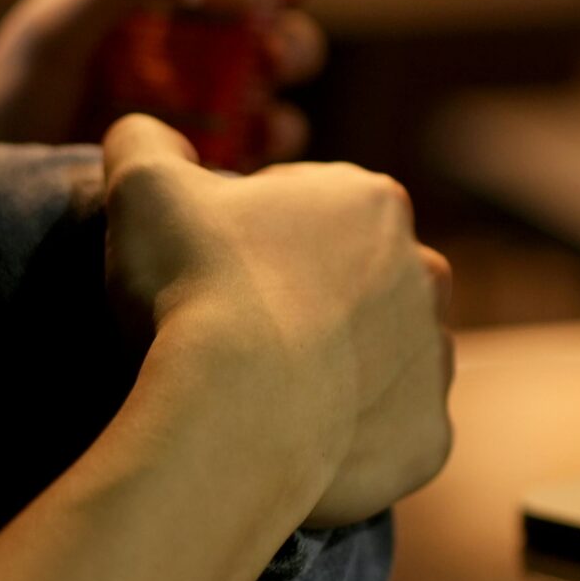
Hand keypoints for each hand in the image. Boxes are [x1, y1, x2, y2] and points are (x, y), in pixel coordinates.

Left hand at [0, 0, 328, 163]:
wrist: (1, 181)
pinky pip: (279, 126)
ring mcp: (216, 78)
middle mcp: (195, 17)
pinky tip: (255, 131)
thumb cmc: (15, 90)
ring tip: (266, 64)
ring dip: (292, 49)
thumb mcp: (55, 27)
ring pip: (290, 47)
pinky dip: (279, 126)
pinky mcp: (226, 140)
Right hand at [100, 114, 454, 530]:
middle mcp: (425, 273)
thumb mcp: (144, 187)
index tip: (208, 269)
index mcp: (372, 201)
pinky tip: (295, 446)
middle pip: (355, 281)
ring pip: (382, 357)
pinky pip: (390, 434)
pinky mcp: (428, 437)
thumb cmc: (194, 288)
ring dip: (336, 369)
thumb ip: (145, 142)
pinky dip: (351, 442)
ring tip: (265, 395)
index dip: (248, 234)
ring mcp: (434, 359)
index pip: (306, 206)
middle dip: (305, 299)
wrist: (235, 417)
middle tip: (234, 334)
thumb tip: (149, 134)